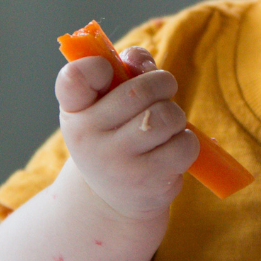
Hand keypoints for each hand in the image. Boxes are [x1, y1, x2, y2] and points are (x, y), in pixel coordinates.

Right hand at [55, 46, 196, 220]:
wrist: (111, 200)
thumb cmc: (113, 137)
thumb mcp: (105, 105)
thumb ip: (124, 70)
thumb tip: (142, 61)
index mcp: (73, 110)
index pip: (74, 78)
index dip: (97, 65)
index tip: (109, 70)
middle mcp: (87, 137)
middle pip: (140, 91)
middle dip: (162, 83)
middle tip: (164, 90)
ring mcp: (116, 163)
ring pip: (166, 116)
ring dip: (176, 115)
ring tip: (166, 125)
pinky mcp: (146, 181)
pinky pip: (184, 145)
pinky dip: (186, 142)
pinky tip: (171, 149)